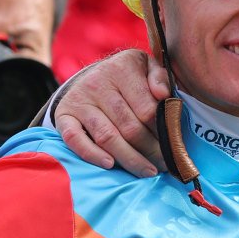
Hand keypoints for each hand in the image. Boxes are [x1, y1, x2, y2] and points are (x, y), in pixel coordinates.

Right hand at [54, 49, 169, 176]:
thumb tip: (163, 95)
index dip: (163, 132)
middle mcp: (98, 82)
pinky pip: (75, 139)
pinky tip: (110, 165)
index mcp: (122, 68)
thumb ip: (160, 77)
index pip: (148, 109)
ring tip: (147, 171)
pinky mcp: (64, 114)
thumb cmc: (128, 76)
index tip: (174, 146)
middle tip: (165, 165)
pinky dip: (92, 154)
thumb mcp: (146, 66)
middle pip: (130, 127)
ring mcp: (79, 100)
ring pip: (107, 137)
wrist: (91, 75)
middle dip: (151, 150)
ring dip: (130, 159)